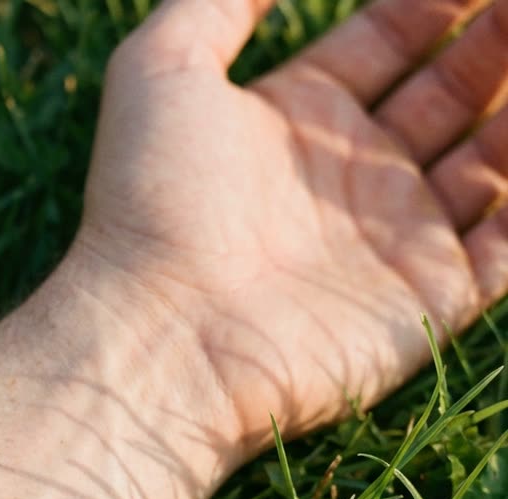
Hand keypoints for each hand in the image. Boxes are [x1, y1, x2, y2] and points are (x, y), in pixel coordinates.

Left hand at [74, 0, 507, 448]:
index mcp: (300, 118)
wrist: (163, 337)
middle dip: (497, 36)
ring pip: (495, 158)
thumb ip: (218, 1)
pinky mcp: (431, 300)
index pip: (393, 36)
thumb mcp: (161, 71)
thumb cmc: (152, 204)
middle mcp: (353, 176)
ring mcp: (395, 239)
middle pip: (452, 88)